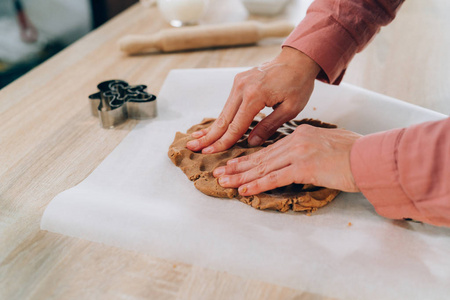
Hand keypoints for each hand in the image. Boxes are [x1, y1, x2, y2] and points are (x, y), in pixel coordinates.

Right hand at [186, 47, 320, 153]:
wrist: (297, 59)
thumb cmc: (298, 84)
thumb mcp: (290, 109)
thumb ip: (269, 126)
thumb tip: (250, 143)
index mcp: (255, 95)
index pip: (235, 126)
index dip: (222, 142)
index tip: (209, 153)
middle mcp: (242, 87)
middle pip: (222, 119)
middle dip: (208, 136)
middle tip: (192, 148)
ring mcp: (238, 82)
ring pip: (223, 111)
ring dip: (211, 127)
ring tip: (197, 140)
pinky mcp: (239, 81)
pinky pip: (228, 104)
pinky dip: (220, 117)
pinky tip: (212, 127)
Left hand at [212, 125, 361, 194]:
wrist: (370, 156)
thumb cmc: (355, 152)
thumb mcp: (328, 142)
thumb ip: (310, 147)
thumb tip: (301, 157)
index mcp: (300, 134)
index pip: (268, 150)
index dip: (249, 159)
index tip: (234, 164)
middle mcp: (296, 141)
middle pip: (261, 158)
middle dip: (238, 167)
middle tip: (220, 173)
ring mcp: (299, 153)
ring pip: (263, 167)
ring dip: (241, 176)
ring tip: (224, 182)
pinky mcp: (304, 167)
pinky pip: (275, 178)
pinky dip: (257, 185)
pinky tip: (244, 190)